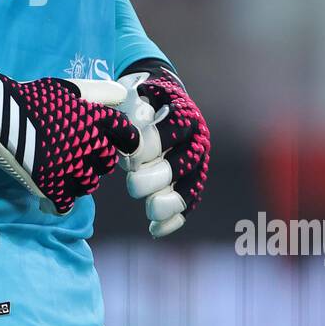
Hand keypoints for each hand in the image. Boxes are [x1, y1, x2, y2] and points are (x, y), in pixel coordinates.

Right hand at [0, 58, 140, 214]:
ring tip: (63, 174)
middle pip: (107, 163)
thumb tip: (122, 94)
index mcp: (94, 120)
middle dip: (97, 161)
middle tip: (80, 158)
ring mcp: (69, 167)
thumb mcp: (67, 87)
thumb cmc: (31, 96)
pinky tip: (51, 196)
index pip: (127, 135)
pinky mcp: (50, 185)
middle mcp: (87, 145)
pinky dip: (60, 202)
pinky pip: (66, 204)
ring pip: (88, 185)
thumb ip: (97, 91)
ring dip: (79, 181)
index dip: (126, 142)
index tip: (119, 146)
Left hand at [117, 61, 209, 236]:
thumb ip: (132, 109)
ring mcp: (197, 165)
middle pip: (180, 166)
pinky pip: (187, 205)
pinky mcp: (192, 183)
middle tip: (132, 183)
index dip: (145, 149)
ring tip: (150, 209)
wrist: (161, 103)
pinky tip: (155, 229)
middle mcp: (196, 141)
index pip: (167, 135)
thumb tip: (132, 129)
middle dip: (153, 178)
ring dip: (168, 203)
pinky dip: (172, 220)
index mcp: (182, 117)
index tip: (127, 156)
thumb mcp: (136, 96)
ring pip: (189, 190)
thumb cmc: (141, 101)